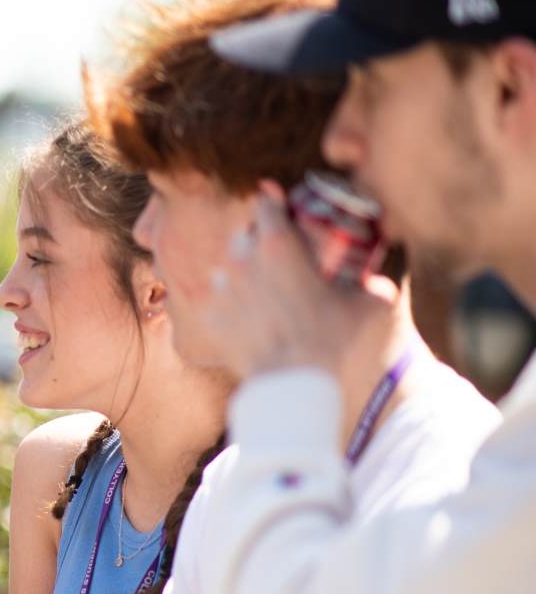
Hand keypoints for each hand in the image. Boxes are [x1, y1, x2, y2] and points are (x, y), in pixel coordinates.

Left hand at [199, 183, 395, 381]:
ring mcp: (219, 293)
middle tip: (280, 253)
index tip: (281, 202)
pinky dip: (229, 304)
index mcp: (276, 245)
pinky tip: (247, 313)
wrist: (298, 393)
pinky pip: (216, 302)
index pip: (267, 202)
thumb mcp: (378, 300)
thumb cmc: (342, 345)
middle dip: (259, 239)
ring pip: (226, 268)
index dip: (275, 200)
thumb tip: (384, 260)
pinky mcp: (209, 323)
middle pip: (243, 234)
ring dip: (242, 272)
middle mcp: (239, 262)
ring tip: (265, 289)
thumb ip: (376, 272)